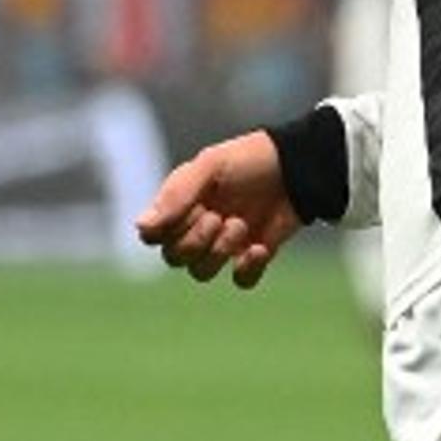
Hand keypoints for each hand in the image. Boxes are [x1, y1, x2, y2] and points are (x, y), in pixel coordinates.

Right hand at [134, 131, 304, 288]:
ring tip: (240, 224)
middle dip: (195, 241)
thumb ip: (177, 195)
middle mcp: (196, 227)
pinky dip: (248, 269)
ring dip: (219, 252)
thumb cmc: (250, 159)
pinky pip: (240, 281)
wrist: (299, 167)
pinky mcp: (251, 256)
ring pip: (201, 272)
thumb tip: (142, 228)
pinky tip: (260, 248)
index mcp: (180, 204)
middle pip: (174, 258)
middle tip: (217, 217)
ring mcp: (223, 244)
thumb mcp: (211, 166)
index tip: (187, 213)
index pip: (151, 235)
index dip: (164, 233)